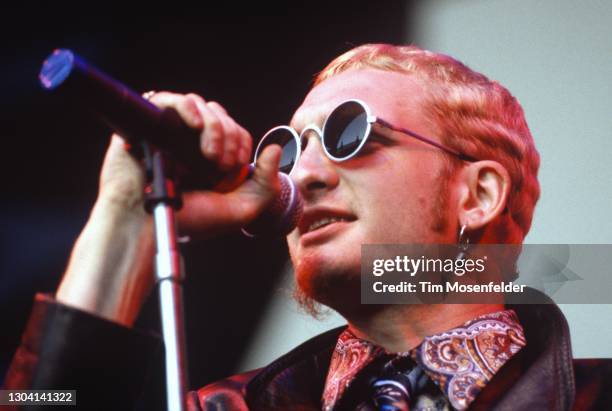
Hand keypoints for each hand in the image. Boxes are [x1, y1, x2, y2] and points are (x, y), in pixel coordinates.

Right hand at [57, 92, 280, 325]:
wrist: (144, 225)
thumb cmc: (187, 221)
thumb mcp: (240, 209)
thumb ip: (265, 184)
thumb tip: (274, 149)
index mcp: (211, 158)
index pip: (236, 133)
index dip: (240, 146)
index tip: (233, 170)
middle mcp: (191, 142)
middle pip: (221, 116)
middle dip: (229, 138)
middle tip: (221, 166)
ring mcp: (170, 132)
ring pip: (200, 105)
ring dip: (214, 127)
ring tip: (209, 156)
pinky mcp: (148, 124)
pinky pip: (170, 100)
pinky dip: (189, 108)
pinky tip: (195, 126)